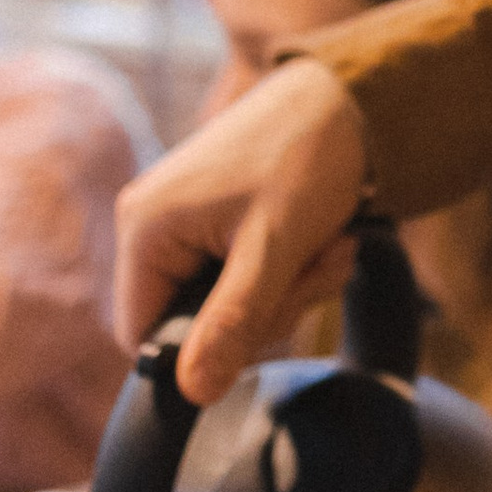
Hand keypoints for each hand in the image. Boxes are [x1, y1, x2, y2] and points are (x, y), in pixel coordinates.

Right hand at [112, 60, 369, 401]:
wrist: (348, 98)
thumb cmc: (307, 159)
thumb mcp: (273, 250)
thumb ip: (232, 323)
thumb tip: (193, 393)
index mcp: (145, 229)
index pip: (143, 336)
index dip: (202, 351)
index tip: (260, 327)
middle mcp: (151, 224)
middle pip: (192, 322)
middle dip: (265, 311)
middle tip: (317, 271)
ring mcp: (184, 221)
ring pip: (225, 303)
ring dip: (287, 291)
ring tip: (331, 248)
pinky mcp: (216, 220)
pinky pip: (241, 276)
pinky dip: (288, 272)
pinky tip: (324, 242)